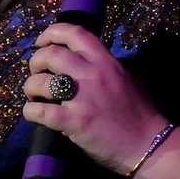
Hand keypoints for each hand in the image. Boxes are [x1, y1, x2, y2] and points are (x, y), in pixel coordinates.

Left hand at [23, 23, 167, 175]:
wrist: (149, 145)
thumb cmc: (142, 114)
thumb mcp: (128, 79)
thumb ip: (108, 68)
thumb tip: (89, 63)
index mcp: (106, 61)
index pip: (74, 33)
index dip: (52, 33)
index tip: (43, 42)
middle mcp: (92, 74)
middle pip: (50, 54)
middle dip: (36, 61)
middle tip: (36, 73)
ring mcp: (81, 98)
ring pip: (40, 81)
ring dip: (30, 87)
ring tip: (34, 96)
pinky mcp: (74, 122)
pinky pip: (40, 111)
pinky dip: (30, 111)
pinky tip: (34, 114)